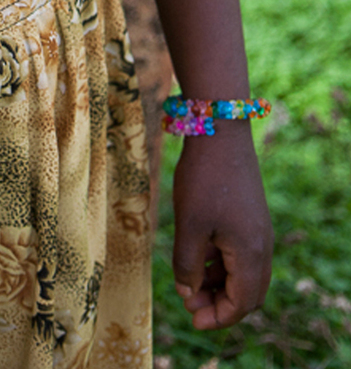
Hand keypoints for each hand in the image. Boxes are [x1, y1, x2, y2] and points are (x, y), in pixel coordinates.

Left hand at [171, 124, 272, 329]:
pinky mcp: (250, 217)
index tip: (192, 318)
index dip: (217, 318)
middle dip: (219, 304)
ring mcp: (258, 231)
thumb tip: (188, 292)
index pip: (242, 304)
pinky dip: (222, 263)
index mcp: (251, 254)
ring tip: (187, 283)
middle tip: (188, 304)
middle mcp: (262, 246)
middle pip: (247, 293)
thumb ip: (188, 264)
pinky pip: (241, 253)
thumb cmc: (203, 179)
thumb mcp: (189, 225)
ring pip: (244, 273)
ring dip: (219, 283)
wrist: (220, 131)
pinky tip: (197, 258)